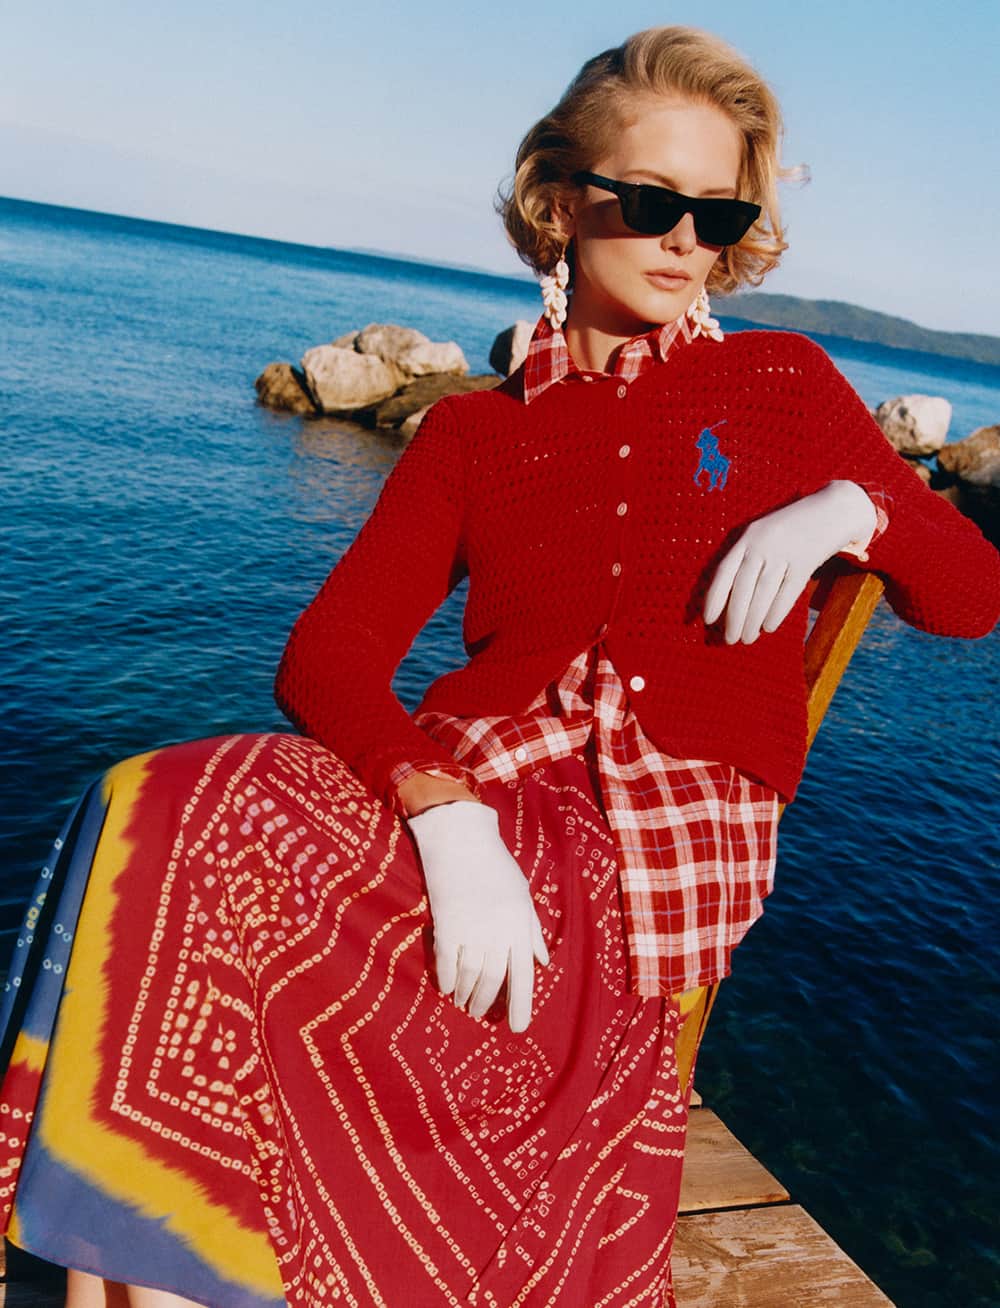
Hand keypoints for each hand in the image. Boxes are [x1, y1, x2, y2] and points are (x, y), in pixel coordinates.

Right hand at [407, 801, 549, 1032]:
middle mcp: (497, 930)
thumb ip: (531, 931)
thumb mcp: (521, 896)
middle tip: (483, 1014)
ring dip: (467, 994)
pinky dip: (446, 979)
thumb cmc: (495, 866)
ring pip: (469, 975)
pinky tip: (447, 988)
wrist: (460, 840)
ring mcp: (471, 928)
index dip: (521, 1004)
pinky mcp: (445, 923)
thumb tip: (542, 962)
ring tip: (465, 1004)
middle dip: (487, 1002)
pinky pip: (446, 962)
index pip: (523, 974)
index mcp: (519, 924)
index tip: (517, 1028)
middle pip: (493, 980)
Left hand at [704, 480, 877, 643]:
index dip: (714, 598)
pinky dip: (776, 612)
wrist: (832, 510)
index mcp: (747, 537)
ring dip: (753, 620)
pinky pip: (788, 592)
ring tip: (746, 639)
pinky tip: (768, 627)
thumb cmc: (790, 528)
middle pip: (743, 588)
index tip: (707, 620)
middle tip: (729, 640)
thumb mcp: (762, 533)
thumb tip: (731, 601)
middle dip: (734, 617)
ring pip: (763, 593)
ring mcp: (785, 552)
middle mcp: (762, 545)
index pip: (724, 572)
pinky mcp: (806, 561)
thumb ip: (746, 558)